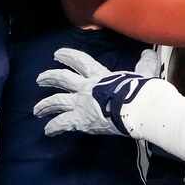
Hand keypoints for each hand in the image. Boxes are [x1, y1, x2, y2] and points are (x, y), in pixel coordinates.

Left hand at [34, 48, 158, 136]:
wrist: (139, 108)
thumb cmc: (142, 91)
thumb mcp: (144, 73)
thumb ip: (144, 64)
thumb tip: (148, 53)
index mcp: (100, 75)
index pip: (80, 61)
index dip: (68, 56)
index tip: (57, 54)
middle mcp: (86, 87)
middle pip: (62, 79)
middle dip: (49, 78)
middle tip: (40, 79)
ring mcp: (81, 104)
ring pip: (57, 101)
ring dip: (45, 105)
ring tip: (36, 110)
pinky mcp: (81, 120)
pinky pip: (62, 123)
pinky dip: (54, 127)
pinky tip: (48, 131)